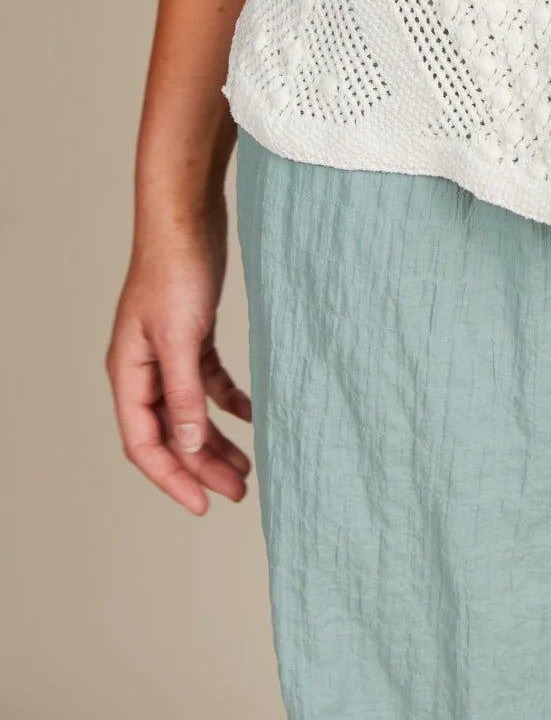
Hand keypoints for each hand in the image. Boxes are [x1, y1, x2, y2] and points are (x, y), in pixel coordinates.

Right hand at [106, 199, 252, 515]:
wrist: (187, 214)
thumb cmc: (175, 268)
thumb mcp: (180, 337)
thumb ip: (182, 392)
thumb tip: (187, 444)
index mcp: (129, 374)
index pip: (145, 444)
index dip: (172, 478)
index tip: (204, 504)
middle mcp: (144, 369)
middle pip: (170, 434)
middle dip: (202, 466)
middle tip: (239, 491)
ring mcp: (167, 353)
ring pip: (190, 413)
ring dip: (216, 440)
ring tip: (248, 468)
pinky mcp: (192, 334)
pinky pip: (208, 382)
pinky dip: (228, 401)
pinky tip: (253, 414)